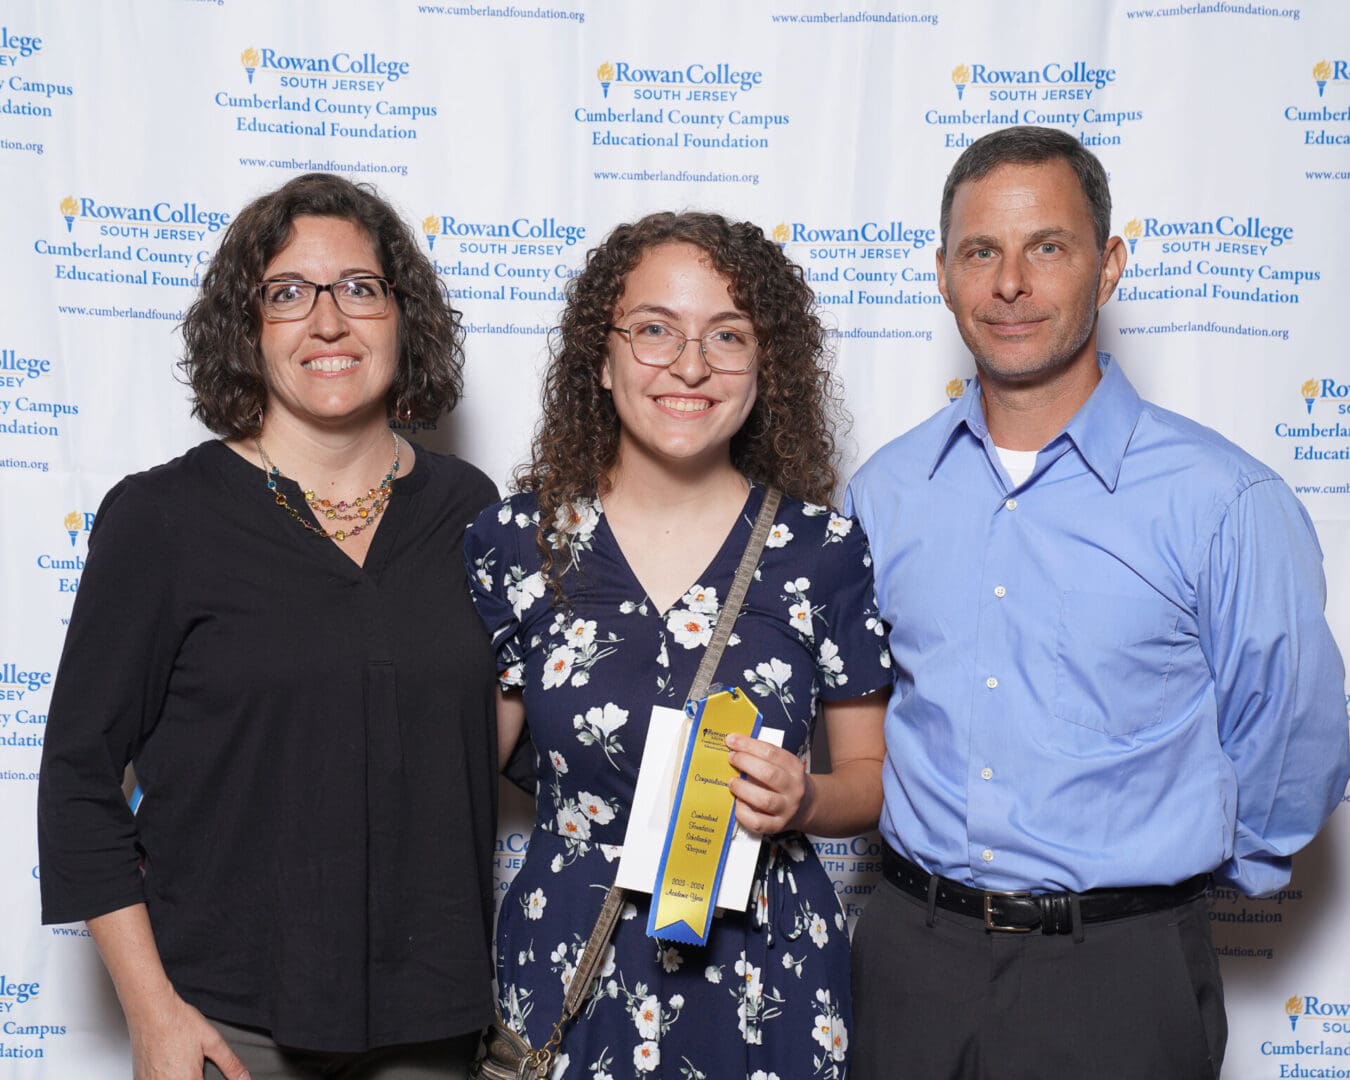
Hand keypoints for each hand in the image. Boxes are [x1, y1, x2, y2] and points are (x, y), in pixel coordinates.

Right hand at [126, 991, 249, 1079]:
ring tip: (180, 1061)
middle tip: (192, 1062)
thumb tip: (244, 1078)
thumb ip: (230, 1064)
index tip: (202, 1071)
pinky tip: (168, 1065)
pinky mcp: (140, 1079)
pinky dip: (166, 1076)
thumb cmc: (179, 1023)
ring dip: (181, 1076)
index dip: (204, 1079)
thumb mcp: (213, 1042)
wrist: (151, 1010)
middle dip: (194, 1077)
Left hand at [726, 733, 814, 834]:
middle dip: (745, 763)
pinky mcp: (777, 826)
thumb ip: (763, 756)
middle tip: (731, 758)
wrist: (806, 806)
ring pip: (764, 800)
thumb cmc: (786, 781)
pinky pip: (758, 822)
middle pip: (769, 774)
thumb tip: (735, 746)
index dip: (749, 745)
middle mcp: (793, 788)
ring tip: (732, 782)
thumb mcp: (783, 764)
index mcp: (794, 768)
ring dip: (743, 789)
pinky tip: (737, 803)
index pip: (771, 753)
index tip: (732, 740)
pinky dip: (743, 812)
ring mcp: (786, 809)